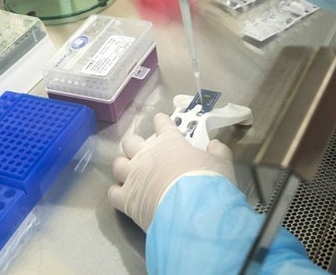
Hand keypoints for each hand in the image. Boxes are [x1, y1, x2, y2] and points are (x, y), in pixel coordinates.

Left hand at [108, 113, 235, 231]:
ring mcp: (133, 176)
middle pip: (130, 142)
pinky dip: (117, 193)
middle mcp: (146, 155)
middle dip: (135, 145)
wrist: (193, 213)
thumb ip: (218, 152)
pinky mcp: (126, 199)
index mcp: (169, 142)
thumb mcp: (222, 164)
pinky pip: (113, 192)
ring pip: (117, 164)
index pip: (161, 123)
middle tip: (144, 153)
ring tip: (131, 173)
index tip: (161, 122)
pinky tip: (124, 196)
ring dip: (124, 167)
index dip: (161, 122)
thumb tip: (213, 144)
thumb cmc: (209, 183)